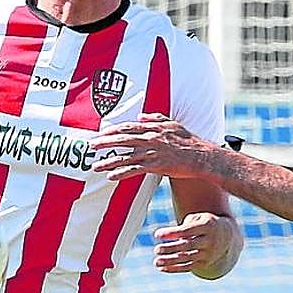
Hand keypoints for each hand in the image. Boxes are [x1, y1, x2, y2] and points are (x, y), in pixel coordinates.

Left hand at [91, 113, 215, 179]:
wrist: (202, 156)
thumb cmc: (189, 141)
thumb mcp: (173, 124)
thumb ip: (155, 118)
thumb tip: (140, 116)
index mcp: (153, 129)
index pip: (128, 128)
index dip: (113, 130)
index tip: (101, 133)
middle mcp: (150, 139)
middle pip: (122, 139)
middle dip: (104, 142)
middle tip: (90, 146)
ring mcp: (152, 152)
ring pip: (125, 156)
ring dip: (108, 161)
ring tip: (94, 165)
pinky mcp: (155, 166)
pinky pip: (134, 170)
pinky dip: (121, 173)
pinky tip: (110, 176)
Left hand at [153, 211, 238, 277]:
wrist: (228, 237)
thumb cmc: (207, 224)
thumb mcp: (200, 218)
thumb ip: (186, 224)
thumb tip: (171, 235)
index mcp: (208, 226)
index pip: (187, 231)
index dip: (172, 233)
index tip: (157, 235)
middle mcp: (209, 241)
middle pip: (187, 246)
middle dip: (170, 249)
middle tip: (156, 250)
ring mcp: (208, 254)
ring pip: (186, 259)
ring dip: (170, 261)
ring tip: (156, 261)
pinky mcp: (204, 263)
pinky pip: (188, 267)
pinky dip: (174, 269)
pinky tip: (162, 268)